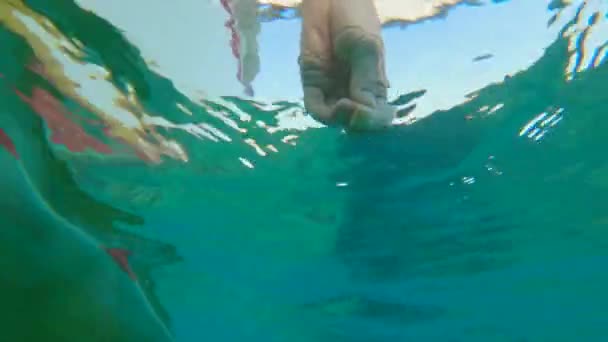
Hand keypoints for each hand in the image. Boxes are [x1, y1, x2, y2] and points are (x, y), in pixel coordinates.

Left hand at [299, 0, 395, 130]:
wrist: (329, 0)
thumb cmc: (354, 18)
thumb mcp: (366, 47)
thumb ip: (367, 78)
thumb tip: (366, 112)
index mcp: (374, 86)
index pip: (378, 117)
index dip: (375, 122)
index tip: (371, 113)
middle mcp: (354, 93)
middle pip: (357, 124)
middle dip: (359, 125)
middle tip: (357, 113)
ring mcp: (333, 90)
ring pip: (336, 120)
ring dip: (341, 120)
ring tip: (345, 107)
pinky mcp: (312, 85)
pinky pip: (316, 108)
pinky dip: (324, 113)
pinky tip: (335, 105)